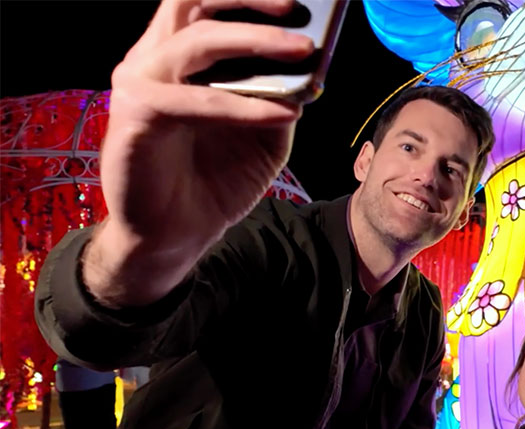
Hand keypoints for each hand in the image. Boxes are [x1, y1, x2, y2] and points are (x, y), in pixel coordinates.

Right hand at [85, 0, 313, 305]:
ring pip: (196, 41)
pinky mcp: (137, 118)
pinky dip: (243, 106)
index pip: (208, 1)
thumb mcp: (265, 132)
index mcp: (181, 54)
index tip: (301, 0)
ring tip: (302, 51)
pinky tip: (282, 114)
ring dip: (255, 41)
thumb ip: (283, 95)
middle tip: (298, 9)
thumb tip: (314, 64)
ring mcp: (141, 84)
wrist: (176, 235)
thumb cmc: (215, 178)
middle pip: (193, 0)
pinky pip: (196, 102)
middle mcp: (155, 58)